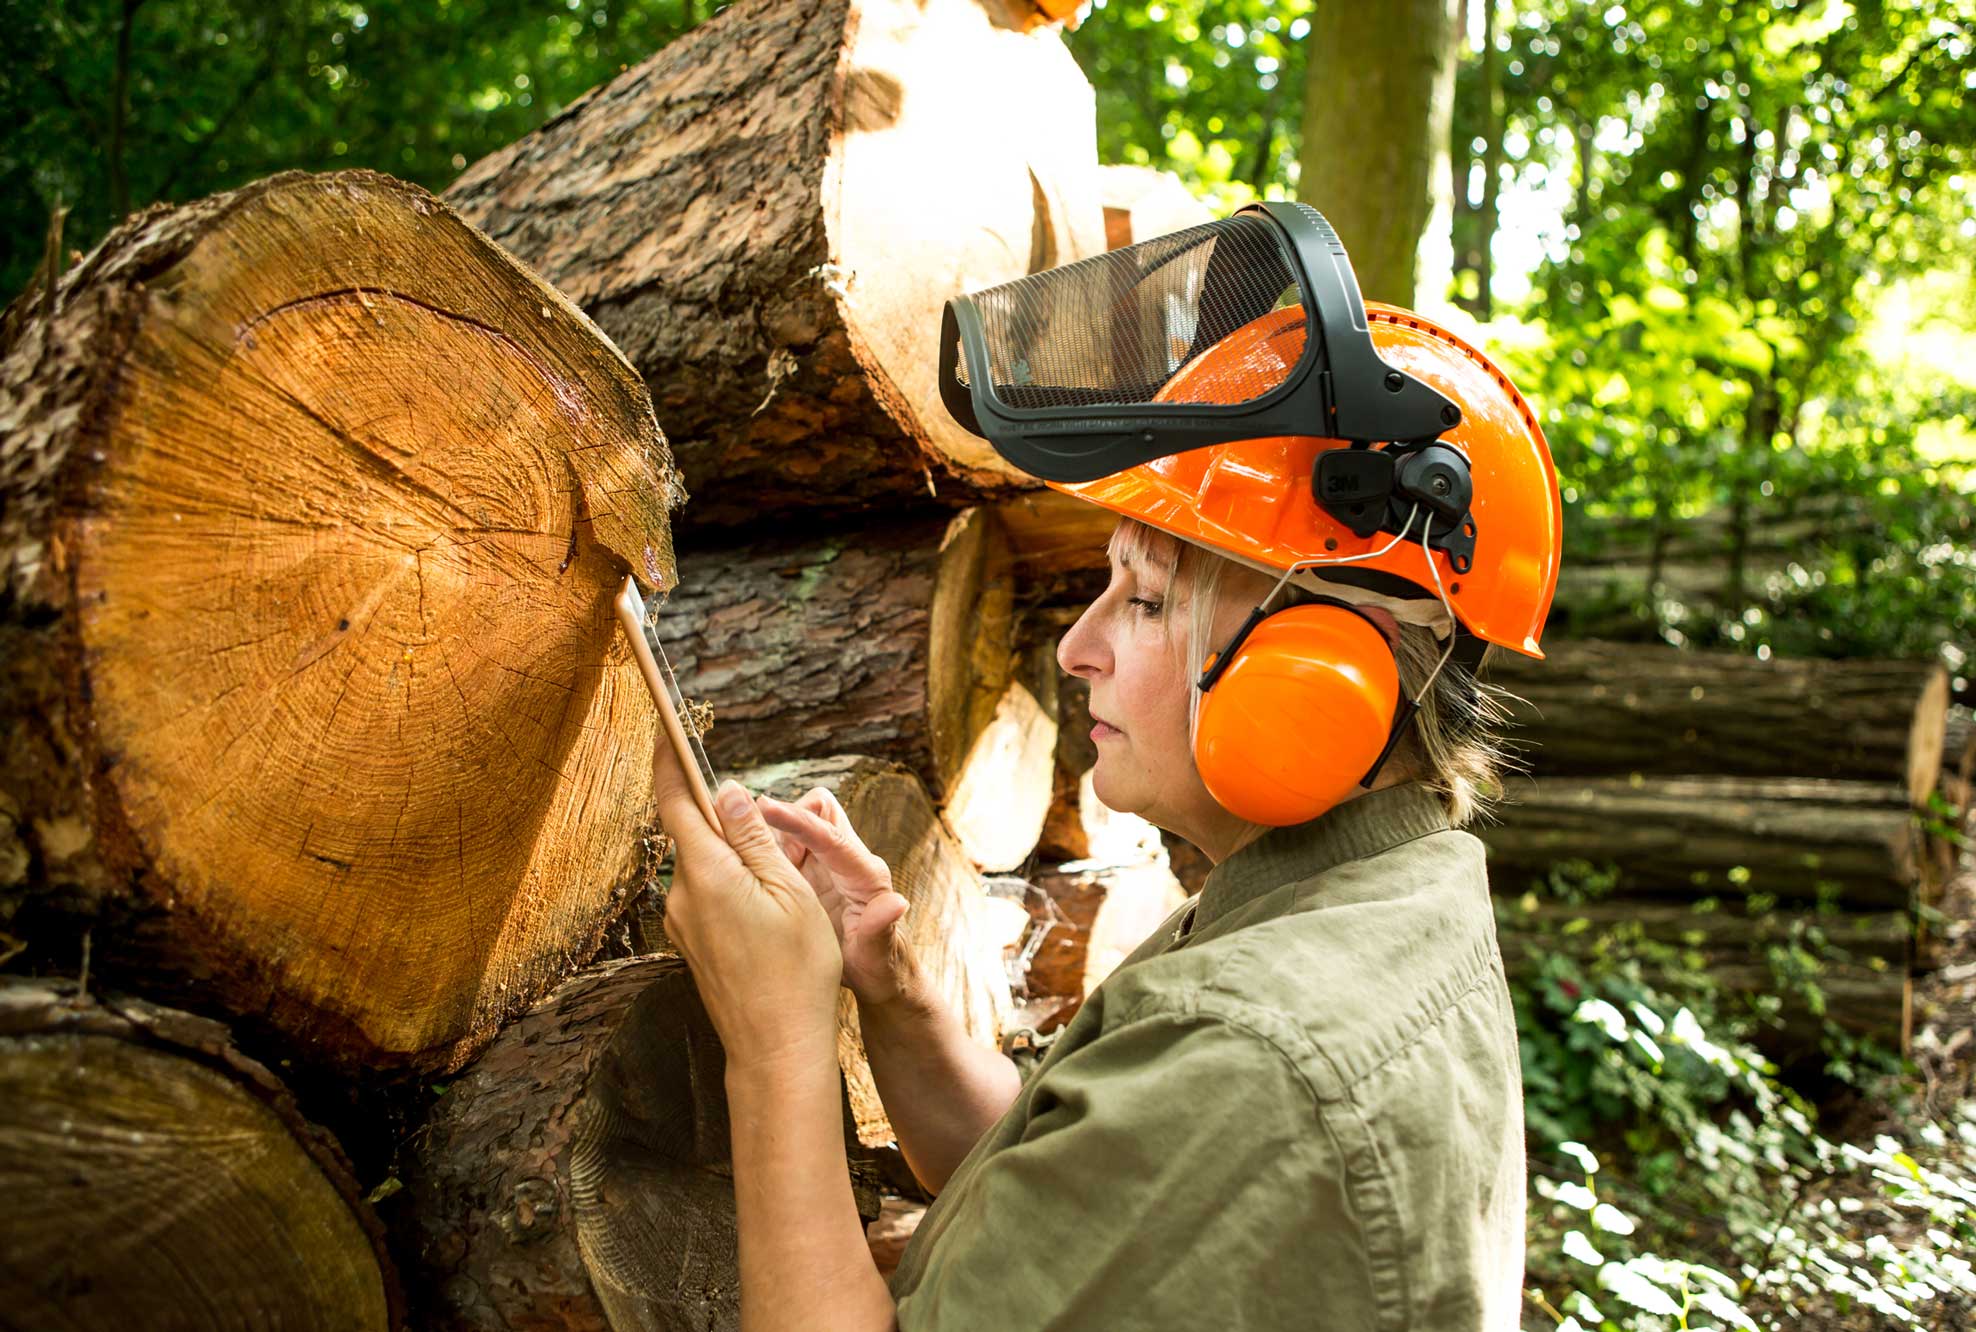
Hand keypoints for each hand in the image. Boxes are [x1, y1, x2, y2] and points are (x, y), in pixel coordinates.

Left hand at [652, 755, 843, 1075]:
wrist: (776, 1046)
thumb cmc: (795, 970)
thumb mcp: (789, 892)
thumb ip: (754, 838)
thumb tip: (728, 792)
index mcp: (706, 873)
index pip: (676, 800)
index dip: (668, 759)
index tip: (665, 724)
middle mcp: (682, 895)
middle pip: (693, 833)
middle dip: (723, 816)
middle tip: (764, 815)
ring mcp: (683, 924)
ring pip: (704, 867)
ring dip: (735, 857)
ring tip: (782, 877)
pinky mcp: (692, 944)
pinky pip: (707, 895)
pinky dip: (733, 885)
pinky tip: (768, 906)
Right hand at [757, 788, 912, 1007]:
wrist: (876, 974)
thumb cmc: (879, 965)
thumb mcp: (877, 953)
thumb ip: (880, 928)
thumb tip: (896, 903)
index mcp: (865, 874)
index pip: (830, 835)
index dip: (797, 820)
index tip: (764, 808)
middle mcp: (846, 859)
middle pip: (817, 810)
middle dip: (785, 819)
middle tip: (759, 855)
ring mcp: (826, 864)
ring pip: (798, 824)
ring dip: (772, 836)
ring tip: (752, 868)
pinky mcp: (809, 872)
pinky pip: (785, 846)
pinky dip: (765, 850)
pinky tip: (749, 872)